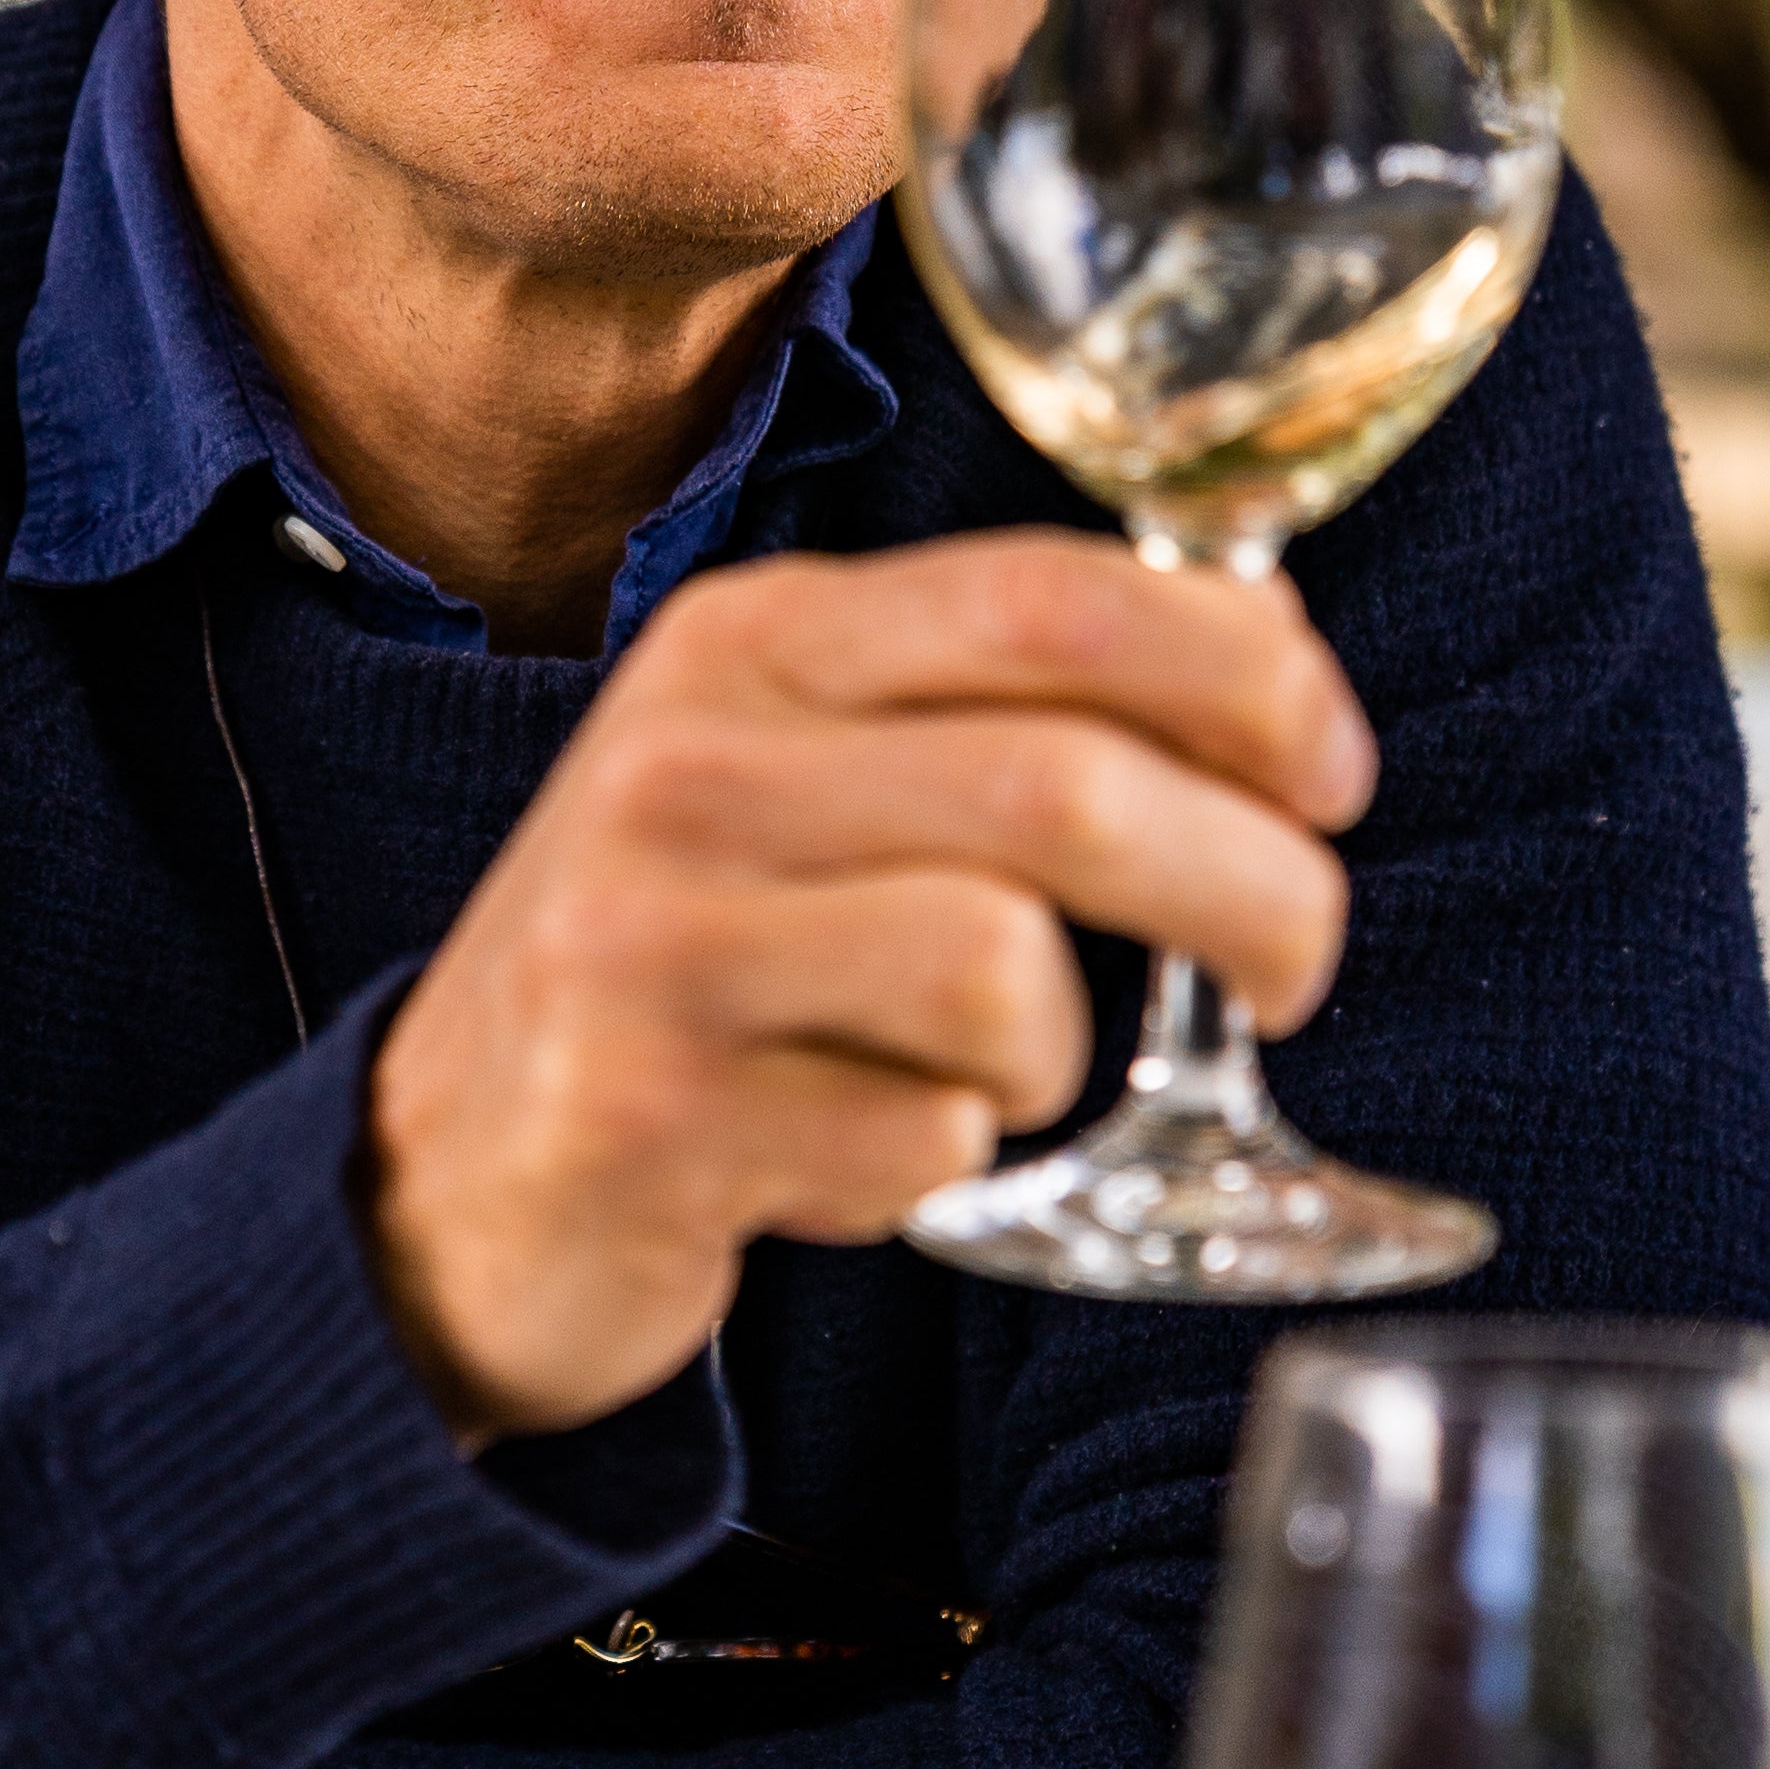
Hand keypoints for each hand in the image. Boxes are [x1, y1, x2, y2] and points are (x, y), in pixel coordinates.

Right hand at [360, 531, 1373, 1439]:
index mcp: (750, 640)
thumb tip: (1271, 686)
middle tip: (1295, 965)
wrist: (436, 1174)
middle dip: (1253, 887)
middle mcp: (689, 759)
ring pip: (1007, 968)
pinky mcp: (642, 1110)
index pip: (1052, 594)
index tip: (1333, 774)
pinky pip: (921, 1140)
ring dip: (1059, 1053)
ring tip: (988, 1077)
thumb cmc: (684, 964)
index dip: (1246, 675)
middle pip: (1070, 788)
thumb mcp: (798, 776)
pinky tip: (846, 1154)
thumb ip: (983, 711)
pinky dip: (938, 1166)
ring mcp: (652, 934)